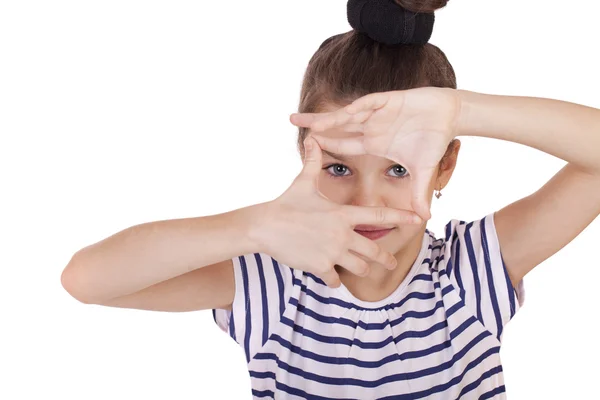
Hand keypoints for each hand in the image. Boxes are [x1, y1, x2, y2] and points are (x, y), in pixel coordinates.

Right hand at [249, 136, 421, 287]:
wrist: (265, 226)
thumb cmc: (286, 203)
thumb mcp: (302, 181)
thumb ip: (312, 162)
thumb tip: (312, 140)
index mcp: (343, 214)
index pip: (378, 217)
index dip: (401, 218)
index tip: (417, 220)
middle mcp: (342, 235)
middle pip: (374, 251)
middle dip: (385, 258)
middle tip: (391, 261)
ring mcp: (332, 252)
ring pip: (359, 268)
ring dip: (360, 269)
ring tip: (360, 268)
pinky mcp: (319, 266)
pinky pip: (335, 280)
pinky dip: (334, 280)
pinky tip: (331, 277)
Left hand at [289, 87, 460, 220]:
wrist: (450, 115)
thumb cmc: (434, 140)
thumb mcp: (422, 171)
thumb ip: (418, 193)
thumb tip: (423, 219)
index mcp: (374, 143)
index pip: (344, 146)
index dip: (326, 146)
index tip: (307, 147)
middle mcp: (371, 128)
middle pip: (337, 128)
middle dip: (316, 126)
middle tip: (292, 123)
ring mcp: (377, 114)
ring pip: (344, 116)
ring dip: (323, 118)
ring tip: (300, 119)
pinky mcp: (387, 102)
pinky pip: (365, 106)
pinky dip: (350, 110)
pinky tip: (334, 114)